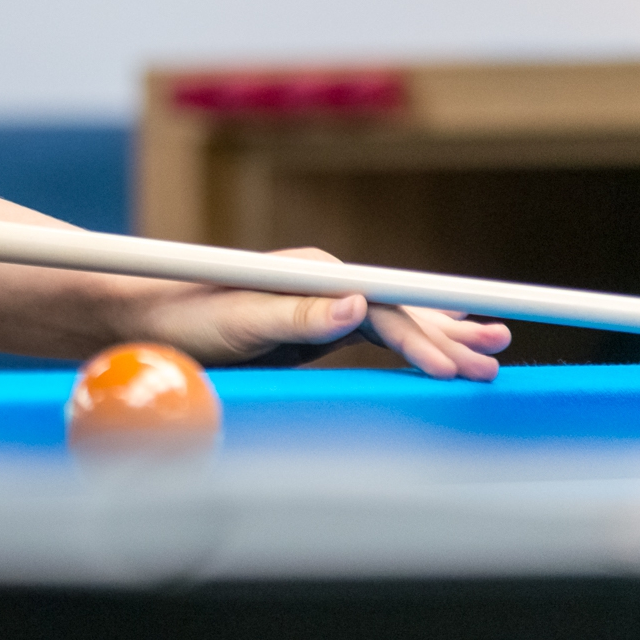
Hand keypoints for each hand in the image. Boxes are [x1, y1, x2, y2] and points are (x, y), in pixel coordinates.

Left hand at [125, 246, 510, 380]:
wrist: (145, 318)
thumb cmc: (183, 316)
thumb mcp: (238, 320)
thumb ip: (296, 316)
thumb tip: (357, 305)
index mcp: (313, 274)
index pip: (385, 304)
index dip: (426, 334)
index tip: (459, 359)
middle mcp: (324, 283)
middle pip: (400, 309)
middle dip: (449, 337)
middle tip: (495, 364)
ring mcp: (322, 305)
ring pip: (395, 322)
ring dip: (441, 338)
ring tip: (493, 350)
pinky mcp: (312, 328)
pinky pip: (375, 337)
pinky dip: (411, 347)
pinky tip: (439, 355)